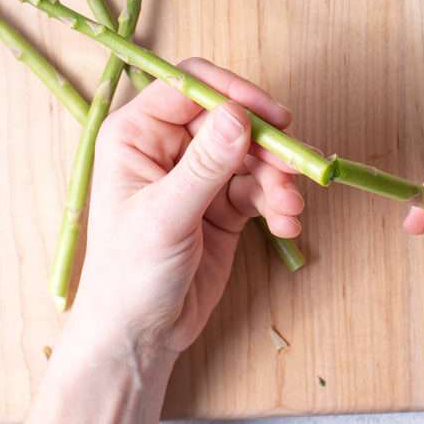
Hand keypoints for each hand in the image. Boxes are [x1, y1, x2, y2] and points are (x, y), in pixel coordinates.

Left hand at [71, 58, 304, 359]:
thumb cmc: (129, 275)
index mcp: (136, 134)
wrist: (140, 336)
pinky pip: (260, 187)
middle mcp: (168, 146)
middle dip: (265, 144)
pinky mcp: (223, 204)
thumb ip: (205, 165)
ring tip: (290, 208)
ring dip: (277, 178)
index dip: (233, 93)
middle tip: (294, 166)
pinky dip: (278, 201)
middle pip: (231, 119)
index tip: (271, 116)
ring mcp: (198, 175)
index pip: (190, 87)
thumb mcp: (166, 216)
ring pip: (252, 153)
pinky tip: (286, 224)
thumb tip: (239, 115)